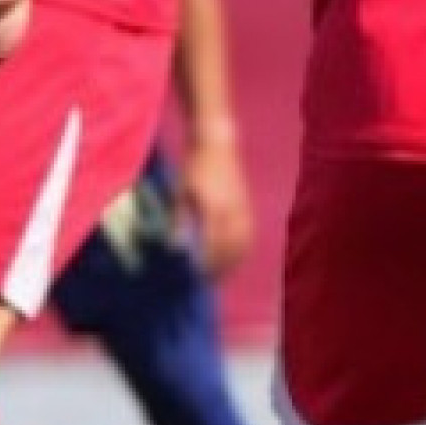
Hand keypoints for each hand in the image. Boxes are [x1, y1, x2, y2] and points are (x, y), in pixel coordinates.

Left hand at [178, 129, 253, 276]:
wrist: (218, 144)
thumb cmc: (195, 167)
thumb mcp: (181, 192)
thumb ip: (180, 220)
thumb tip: (176, 246)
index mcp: (216, 210)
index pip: (214, 247)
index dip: (206, 264)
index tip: (195, 276)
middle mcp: (234, 213)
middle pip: (232, 250)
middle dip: (220, 267)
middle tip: (206, 279)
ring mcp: (245, 210)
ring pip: (243, 245)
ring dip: (233, 262)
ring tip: (220, 273)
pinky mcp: (249, 207)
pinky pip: (249, 236)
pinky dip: (242, 249)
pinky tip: (232, 256)